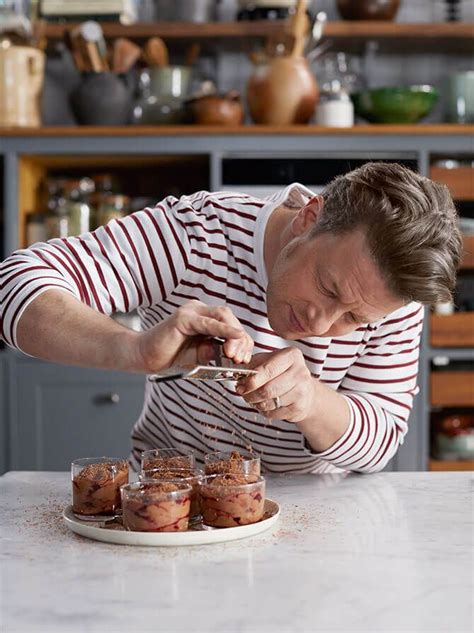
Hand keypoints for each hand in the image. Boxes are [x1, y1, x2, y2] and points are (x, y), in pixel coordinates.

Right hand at [136, 300, 252, 372]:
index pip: (230, 323)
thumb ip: (215, 352)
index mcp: (203, 317)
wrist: (143, 357)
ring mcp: (189, 312)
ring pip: (222, 316)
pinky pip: (208, 323)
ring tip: (236, 354)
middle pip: (228, 316)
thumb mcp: (199, 356)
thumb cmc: (169, 356)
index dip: (241, 339)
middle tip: (241, 358)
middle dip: (240, 338)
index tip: (244, 358)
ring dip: (234, 334)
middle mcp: (198, 310)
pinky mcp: (183, 318)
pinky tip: (234, 338)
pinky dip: (224, 330)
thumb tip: (232, 353)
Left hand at [235, 347, 316, 422]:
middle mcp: (300, 372)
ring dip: (257, 403)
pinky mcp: (300, 408)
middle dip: (251, 394)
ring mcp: (302, 391)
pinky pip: (274, 413)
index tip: (240, 386)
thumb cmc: (282, 373)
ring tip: (254, 399)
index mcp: (291, 356)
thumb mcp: (268, 361)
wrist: (304, 390)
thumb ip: (253, 365)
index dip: (251, 381)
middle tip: (244, 394)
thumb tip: (239, 376)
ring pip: (270, 403)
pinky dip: (265, 411)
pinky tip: (266, 405)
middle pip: (268, 389)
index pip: (268, 370)